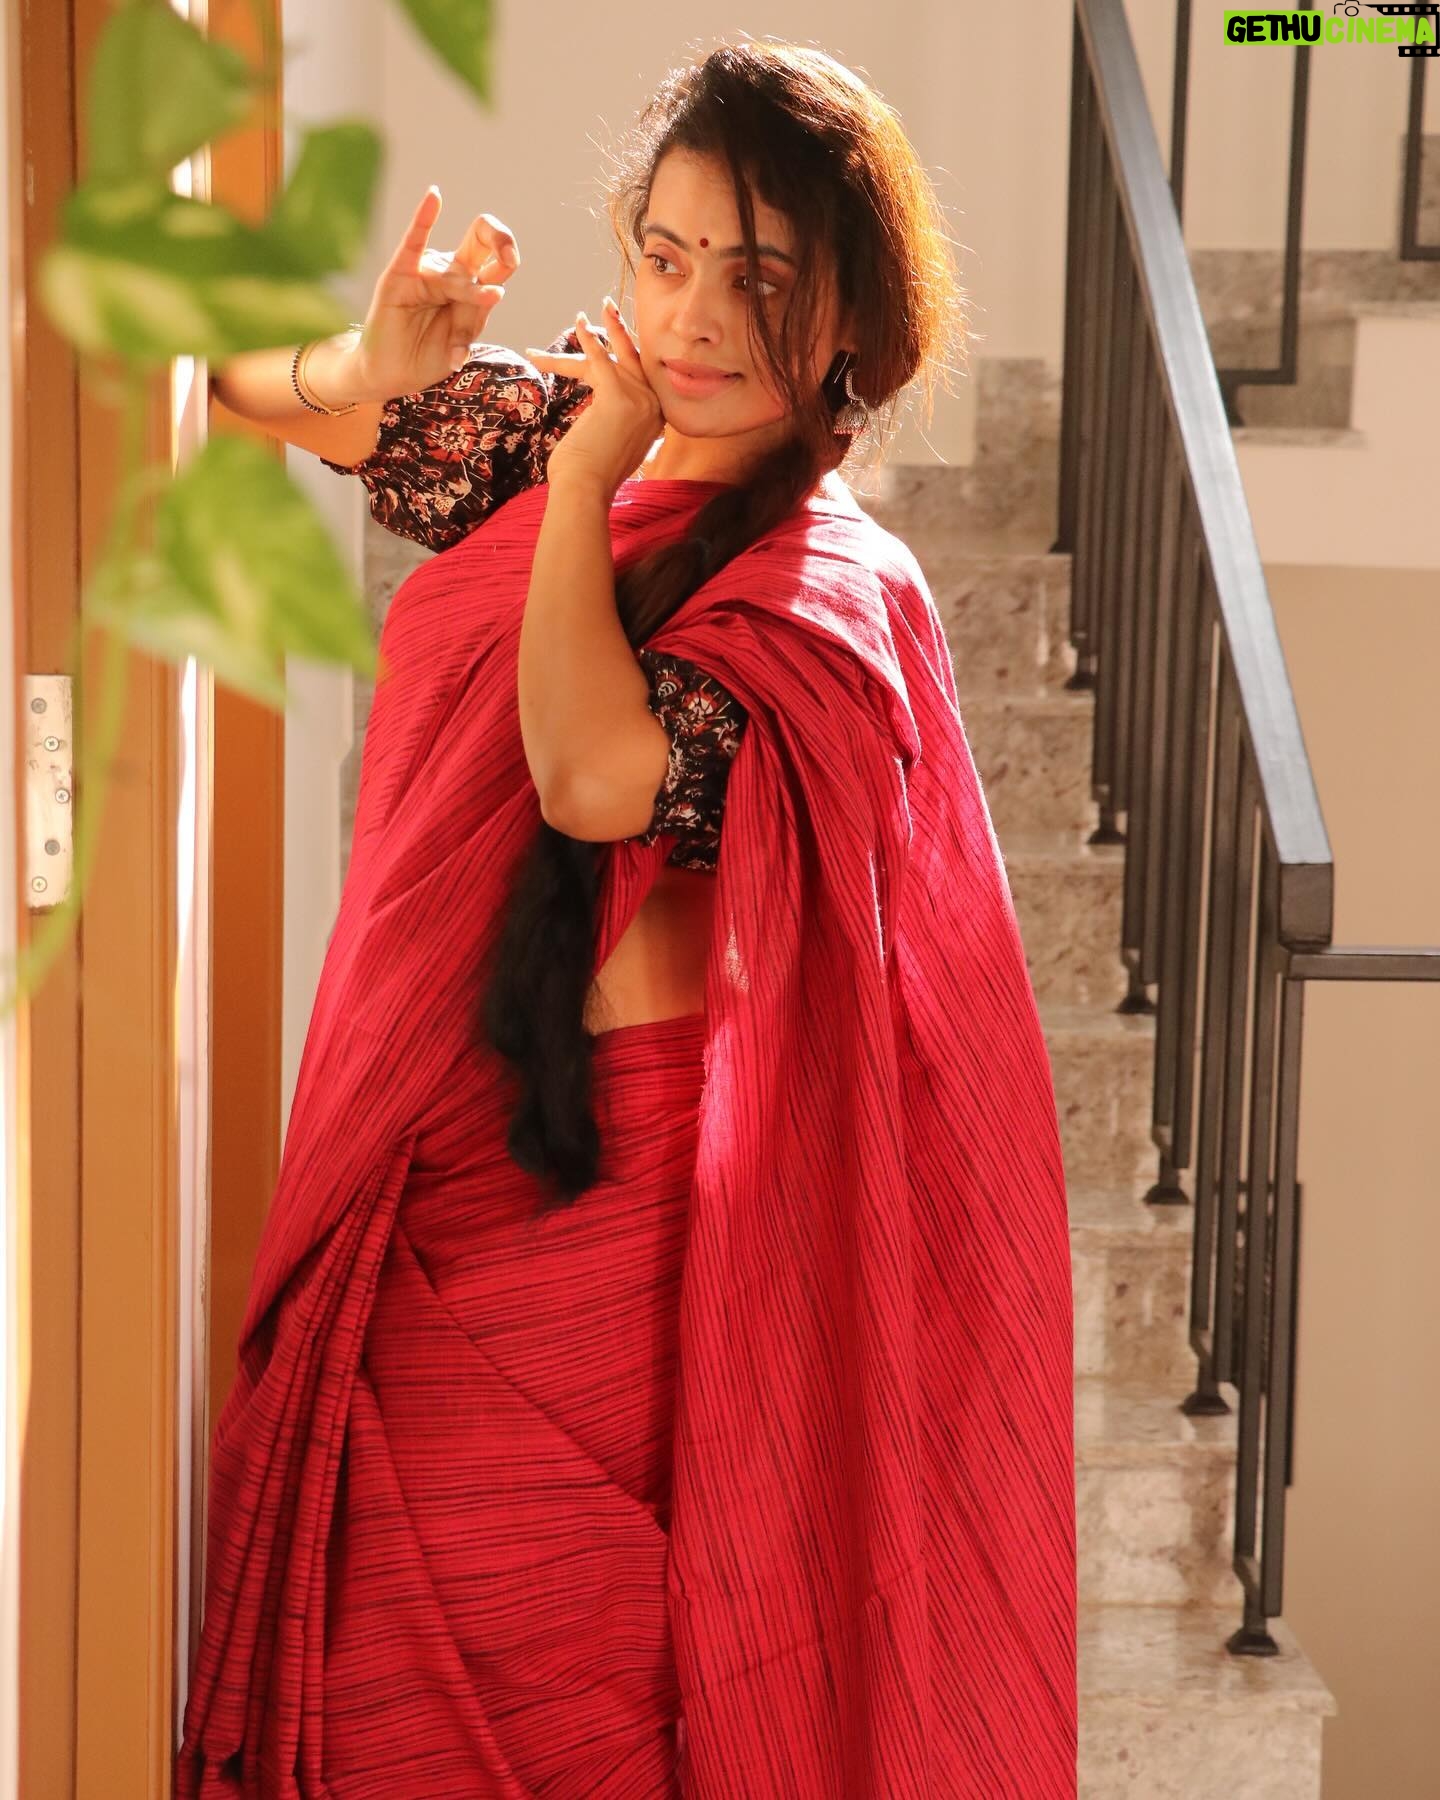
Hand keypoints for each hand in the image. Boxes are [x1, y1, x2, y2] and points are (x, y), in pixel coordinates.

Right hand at [348, 186, 520, 401]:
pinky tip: (434, 196)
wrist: (394, 375)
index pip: (495, 260)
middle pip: (479, 242)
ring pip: (455, 276)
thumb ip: (474, 316)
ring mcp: (426, 273)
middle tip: (508, 257)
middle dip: (499, 240)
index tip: (510, 262)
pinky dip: (424, 219)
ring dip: (462, 303)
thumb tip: (494, 291)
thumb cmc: (429, 357)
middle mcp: (450, 274)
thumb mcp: (460, 341)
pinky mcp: (401, 275)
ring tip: (457, 343)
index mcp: (471, 287)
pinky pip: (414, 243)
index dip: (506, 254)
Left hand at [525, 300, 662, 499]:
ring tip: (588, 312)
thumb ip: (619, 431)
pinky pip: (601, 360)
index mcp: (656, 420)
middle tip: (608, 308)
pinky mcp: (618, 398)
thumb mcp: (613, 448)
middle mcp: (654, 409)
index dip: (623, 359)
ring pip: (616, 358)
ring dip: (602, 331)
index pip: (640, 380)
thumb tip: (607, 427)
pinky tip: (580, 323)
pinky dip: (589, 340)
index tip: (612, 342)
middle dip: (621, 334)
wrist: (585, 490)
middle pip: (633, 363)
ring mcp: (640, 402)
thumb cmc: (589, 477)